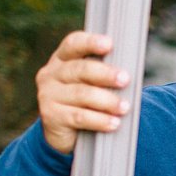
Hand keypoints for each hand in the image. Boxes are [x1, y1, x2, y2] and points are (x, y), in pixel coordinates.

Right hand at [35, 31, 129, 153]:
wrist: (64, 133)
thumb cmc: (84, 101)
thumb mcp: (90, 83)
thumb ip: (102, 73)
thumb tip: (127, 73)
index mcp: (62, 59)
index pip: (74, 44)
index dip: (91, 42)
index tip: (109, 44)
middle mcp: (51, 74)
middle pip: (80, 69)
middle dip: (105, 74)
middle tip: (125, 79)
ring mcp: (48, 95)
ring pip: (81, 94)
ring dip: (107, 100)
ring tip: (124, 107)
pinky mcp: (50, 116)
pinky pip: (79, 117)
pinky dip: (99, 120)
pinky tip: (114, 123)